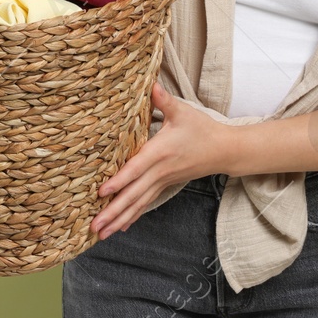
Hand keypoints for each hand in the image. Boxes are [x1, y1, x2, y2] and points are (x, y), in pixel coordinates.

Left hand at [90, 82, 233, 239]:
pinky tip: (120, 228)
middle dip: (112, 211)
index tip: (102, 192)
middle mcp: (160, 171)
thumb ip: (164, 99)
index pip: (136, 168)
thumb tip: (150, 83)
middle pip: (133, 194)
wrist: (224, 150)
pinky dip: (132, 216)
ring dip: (119, 219)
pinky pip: (145, 204)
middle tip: (94, 227)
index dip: (120, 180)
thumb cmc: (202, 128)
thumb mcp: (183, 111)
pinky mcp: (165, 185)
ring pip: (138, 204)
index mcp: (160, 151)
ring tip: (100, 234)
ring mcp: (163, 181)